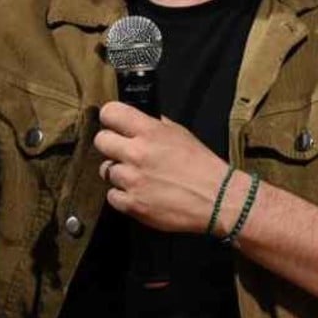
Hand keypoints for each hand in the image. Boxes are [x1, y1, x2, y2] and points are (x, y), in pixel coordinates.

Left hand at [93, 101, 228, 232]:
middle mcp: (136, 153)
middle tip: (122, 152)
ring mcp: (132, 180)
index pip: (111, 112)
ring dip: (118, 173)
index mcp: (149, 131)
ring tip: (136, 177)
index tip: (113, 125)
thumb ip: (154, 125)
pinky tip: (137, 193)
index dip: (110, 118)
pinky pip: (111, 196)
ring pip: (105, 170)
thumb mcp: (180, 133)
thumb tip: (135, 121)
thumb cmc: (201, 165)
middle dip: (110, 145)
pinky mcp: (132, 204)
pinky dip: (122, 196)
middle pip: (100, 141)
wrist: (216, 198)